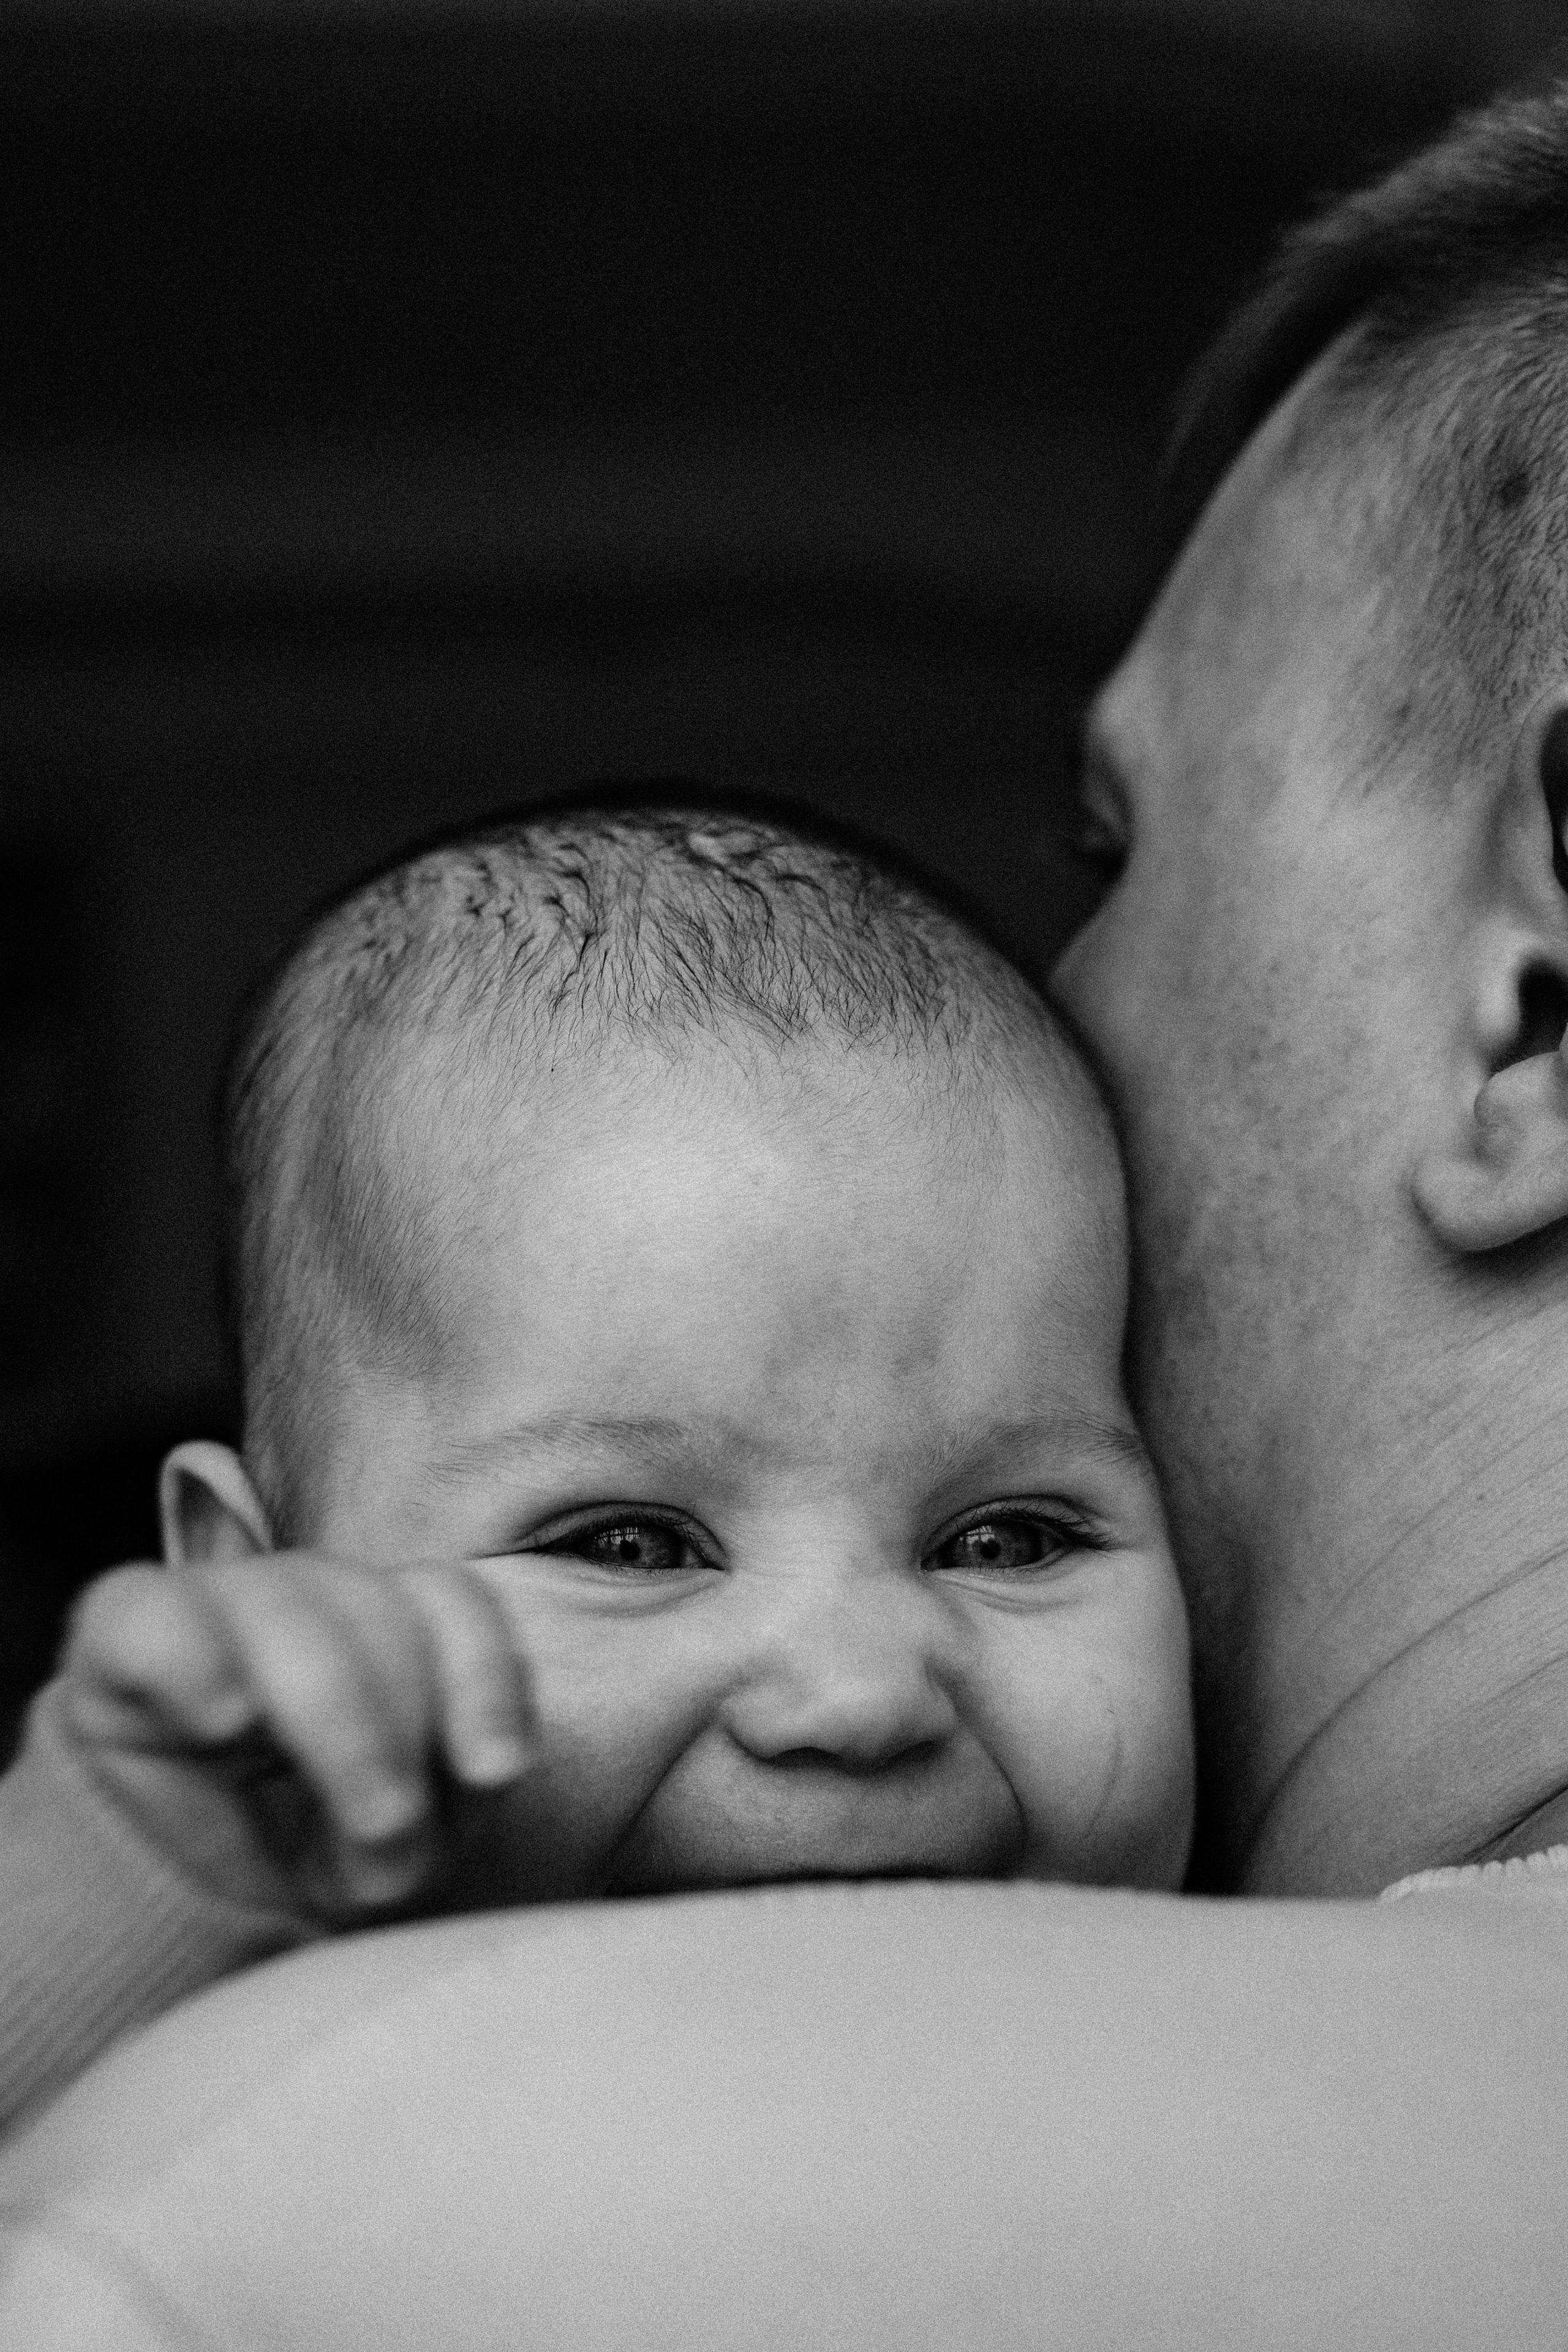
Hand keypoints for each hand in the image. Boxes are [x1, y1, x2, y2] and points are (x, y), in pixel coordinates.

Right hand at [54, 1554, 535, 1926]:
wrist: (176, 1900)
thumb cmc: (309, 1854)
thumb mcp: (411, 1844)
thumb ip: (460, 1788)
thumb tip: (486, 1766)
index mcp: (383, 1622)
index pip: (449, 1602)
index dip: (485, 1676)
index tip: (494, 1770)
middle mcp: (306, 1595)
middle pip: (376, 1607)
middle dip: (399, 1725)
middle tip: (390, 1823)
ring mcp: (211, 1602)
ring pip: (283, 1605)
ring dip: (329, 1713)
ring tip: (342, 1806)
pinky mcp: (121, 1633)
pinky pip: (149, 1613)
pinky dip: (191, 1661)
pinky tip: (220, 1721)